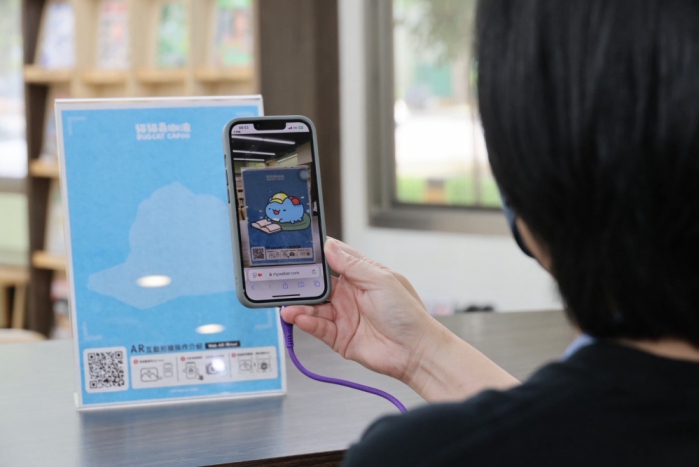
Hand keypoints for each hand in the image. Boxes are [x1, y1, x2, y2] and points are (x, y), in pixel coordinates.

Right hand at [281, 238, 438, 383]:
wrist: (415, 351)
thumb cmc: (408, 314)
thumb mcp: (381, 281)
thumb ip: (353, 265)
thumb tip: (330, 247)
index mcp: (361, 276)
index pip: (333, 260)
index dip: (316, 256)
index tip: (297, 251)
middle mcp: (350, 295)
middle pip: (318, 285)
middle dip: (301, 283)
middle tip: (284, 281)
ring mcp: (344, 316)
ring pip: (314, 308)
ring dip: (300, 306)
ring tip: (288, 306)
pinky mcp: (340, 337)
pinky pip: (318, 327)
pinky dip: (306, 322)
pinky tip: (300, 318)